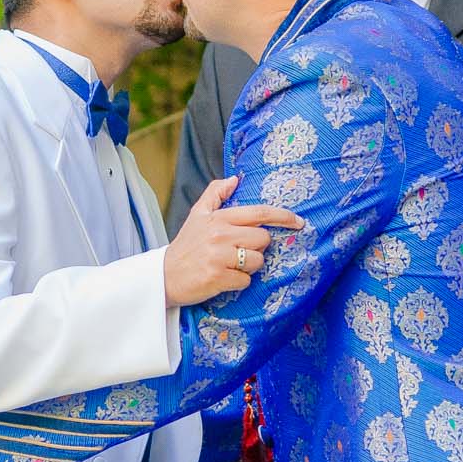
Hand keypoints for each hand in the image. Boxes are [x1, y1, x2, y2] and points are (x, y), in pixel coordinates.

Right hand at [164, 176, 304, 306]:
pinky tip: (223, 279)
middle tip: (239, 252)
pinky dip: (238, 283)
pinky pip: (246, 281)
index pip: (259, 213)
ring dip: (248, 267)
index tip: (298, 221)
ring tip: (229, 266)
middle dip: (257, 248)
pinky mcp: (217, 277)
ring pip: (257, 261)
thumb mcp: (197, 215)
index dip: (283, 216)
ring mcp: (219, 256)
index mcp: (219, 218)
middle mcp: (220, 234)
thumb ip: (215, 194)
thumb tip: (234, 179)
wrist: (163, 276)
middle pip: (263, 240)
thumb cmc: (185, 246)